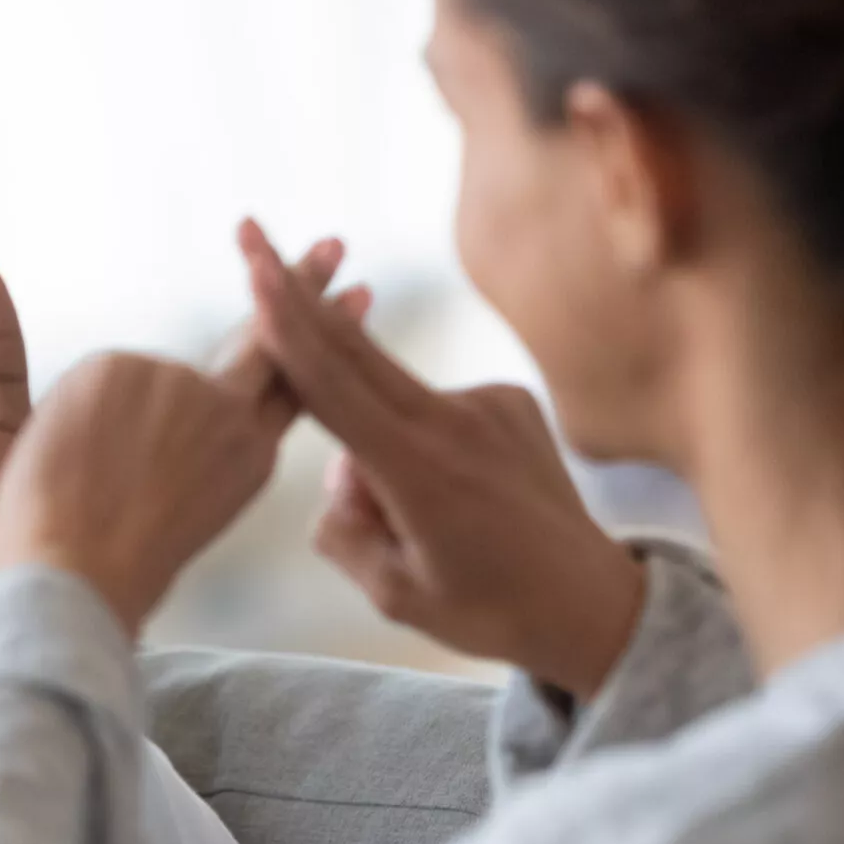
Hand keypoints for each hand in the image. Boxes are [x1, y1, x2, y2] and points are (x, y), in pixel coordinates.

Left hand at [0, 242, 355, 633]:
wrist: (76, 580)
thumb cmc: (112, 571)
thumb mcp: (184, 512)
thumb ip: (193, 452)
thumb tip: (167, 416)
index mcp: (250, 458)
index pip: (291, 382)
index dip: (319, 337)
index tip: (350, 294)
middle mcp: (228, 411)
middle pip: (266, 338)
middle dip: (300, 287)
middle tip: (331, 245)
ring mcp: (177, 382)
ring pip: (137, 382)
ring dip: (107, 421)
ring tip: (86, 481)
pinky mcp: (120, 364)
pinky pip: (90, 382)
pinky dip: (71, 417)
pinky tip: (68, 461)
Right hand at [240, 222, 645, 697]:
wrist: (594, 606)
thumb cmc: (488, 611)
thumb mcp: (392, 593)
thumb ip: (342, 526)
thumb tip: (340, 469)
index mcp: (419, 472)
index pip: (334, 386)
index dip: (286, 326)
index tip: (255, 270)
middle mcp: (456, 422)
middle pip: (352, 347)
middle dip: (295, 293)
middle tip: (249, 232)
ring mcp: (490, 404)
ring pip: (390, 398)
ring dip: (374, 438)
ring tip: (430, 526)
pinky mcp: (513, 401)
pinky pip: (433, 410)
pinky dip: (421, 442)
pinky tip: (465, 500)